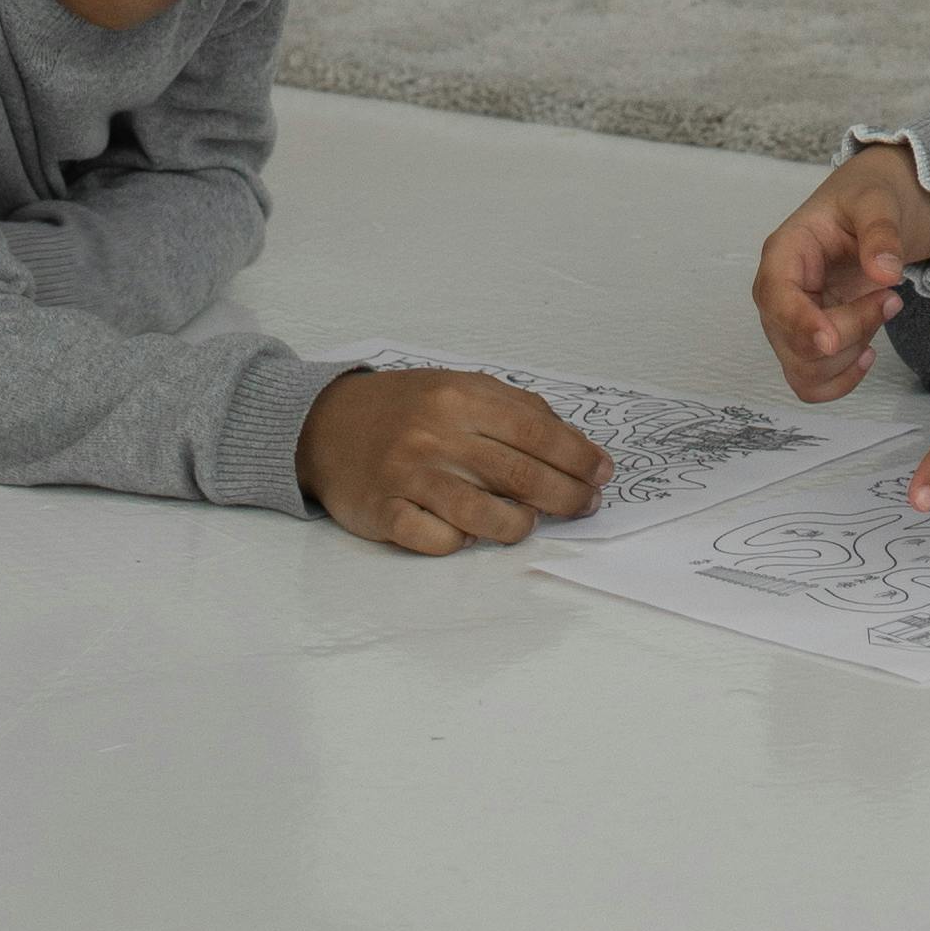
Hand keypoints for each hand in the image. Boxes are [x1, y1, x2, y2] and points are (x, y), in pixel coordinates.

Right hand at [300, 365, 609, 555]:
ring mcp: (410, 476)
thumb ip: (513, 409)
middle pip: (520, 475)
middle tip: (586, 506)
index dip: (577, 456)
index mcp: (461, 397)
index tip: (602, 473)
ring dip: (519, 526)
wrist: (327, 423)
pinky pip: (436, 541)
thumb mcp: (459, 388)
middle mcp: (437, 435)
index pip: (536, 431)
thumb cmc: (407, 408)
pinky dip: (460, 542)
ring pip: (483, 516)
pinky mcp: (385, 513)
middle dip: (566, 496)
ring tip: (529, 523)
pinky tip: (470, 535)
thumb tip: (572, 444)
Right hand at [754, 146, 929, 399]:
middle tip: (891, 298)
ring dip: (850, 354)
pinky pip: (812, 384)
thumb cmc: (865, 200)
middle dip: (849, 331)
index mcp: (784, 253)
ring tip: (881, 311)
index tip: (830, 340)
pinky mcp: (805, 344)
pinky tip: (869, 351)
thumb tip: (885, 273)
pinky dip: (843, 380)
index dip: (799, 323)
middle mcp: (776, 294)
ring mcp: (788, 324)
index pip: (776, 298)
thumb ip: (881, 232)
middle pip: (795, 342)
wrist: (870, 213)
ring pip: (805, 370)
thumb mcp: (878, 201)